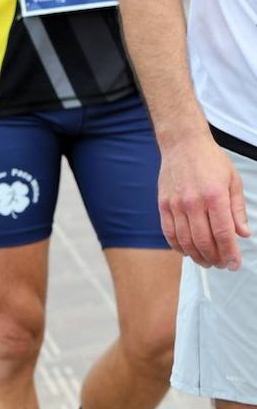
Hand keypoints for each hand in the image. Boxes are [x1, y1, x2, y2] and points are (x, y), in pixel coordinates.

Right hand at [158, 134, 250, 268]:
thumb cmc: (210, 160)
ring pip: (185, 240)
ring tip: (207, 262)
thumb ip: (238, 210)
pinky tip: (188, 251)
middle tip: (222, 265)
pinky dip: (178, 246)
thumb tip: (243, 234)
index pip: (223, 234)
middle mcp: (193, 202)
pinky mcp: (163, 204)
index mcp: (214, 196)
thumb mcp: (233, 181)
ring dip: (197, 256)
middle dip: (215, 258)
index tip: (235, 264)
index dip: (230, 254)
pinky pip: (169, 232)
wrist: (182, 143)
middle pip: (204, 241)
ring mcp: (175, 204)